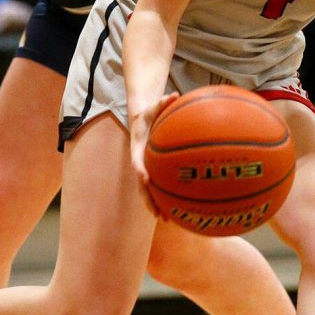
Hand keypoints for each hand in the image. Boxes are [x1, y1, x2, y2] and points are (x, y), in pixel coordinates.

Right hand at [129, 92, 180, 214]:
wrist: (142, 120)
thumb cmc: (150, 114)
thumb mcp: (154, 107)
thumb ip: (163, 102)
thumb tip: (173, 94)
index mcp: (137, 149)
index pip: (137, 162)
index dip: (141, 171)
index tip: (145, 179)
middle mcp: (140, 162)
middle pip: (142, 184)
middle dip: (149, 198)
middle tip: (157, 213)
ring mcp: (146, 169)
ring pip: (149, 191)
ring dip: (156, 205)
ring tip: (167, 220)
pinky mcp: (154, 172)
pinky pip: (159, 187)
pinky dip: (166, 198)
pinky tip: (177, 210)